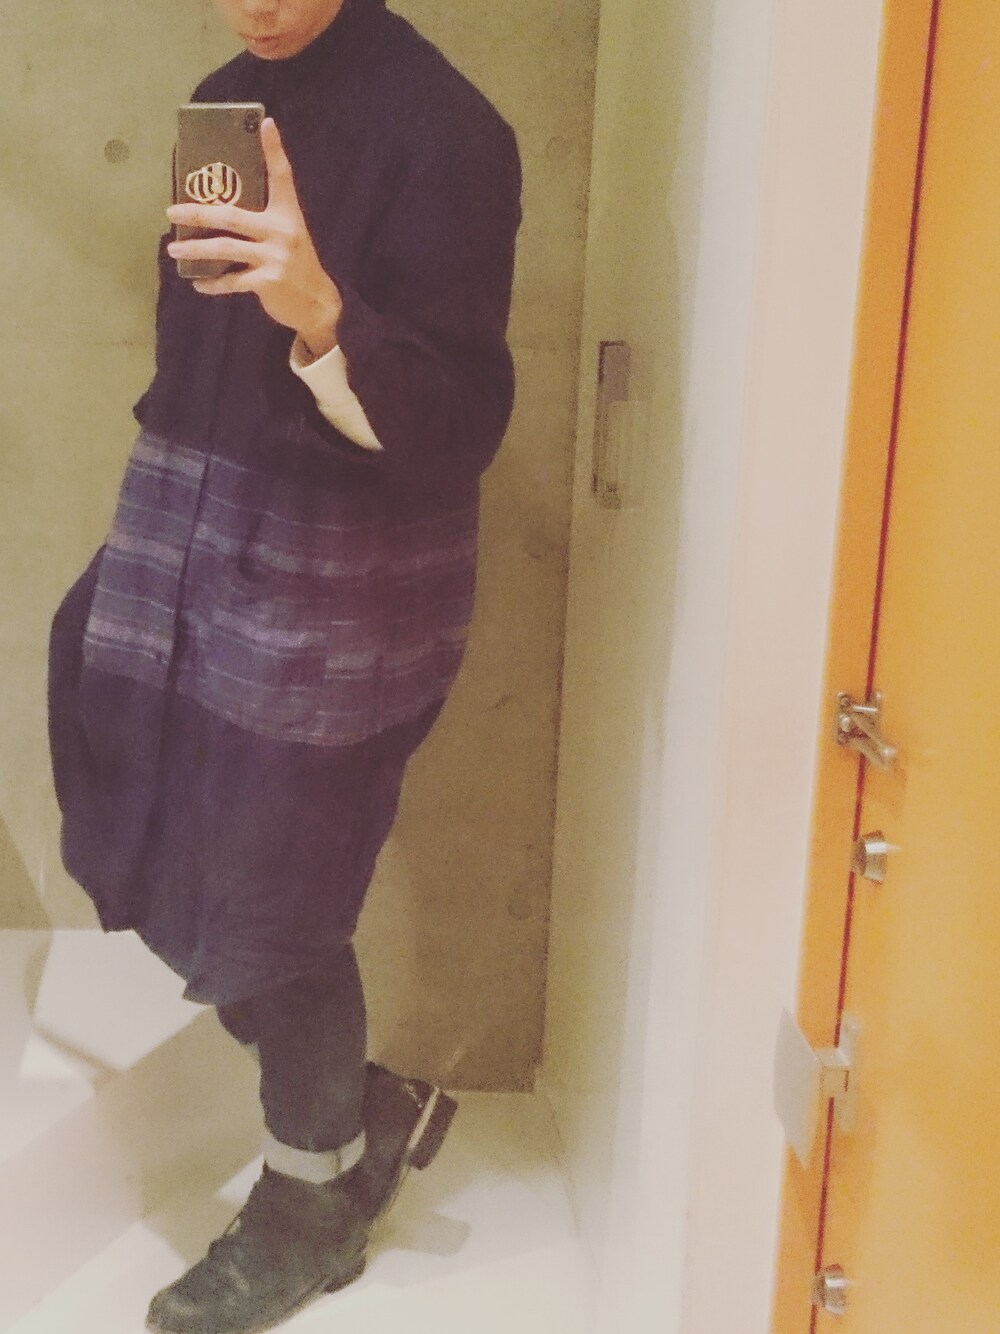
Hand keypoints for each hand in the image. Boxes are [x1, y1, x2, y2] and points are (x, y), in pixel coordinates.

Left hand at [166, 117, 340, 356]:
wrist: (318, 303)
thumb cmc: (295, 264)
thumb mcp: (288, 235)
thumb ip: (263, 221)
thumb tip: (220, 211)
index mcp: (288, 215)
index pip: (281, 176)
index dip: (274, 149)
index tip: (265, 123)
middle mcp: (282, 232)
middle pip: (232, 216)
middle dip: (198, 213)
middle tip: (172, 212)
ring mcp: (274, 258)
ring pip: (225, 248)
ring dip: (196, 249)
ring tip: (174, 249)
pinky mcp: (268, 282)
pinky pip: (232, 281)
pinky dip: (213, 283)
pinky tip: (199, 283)